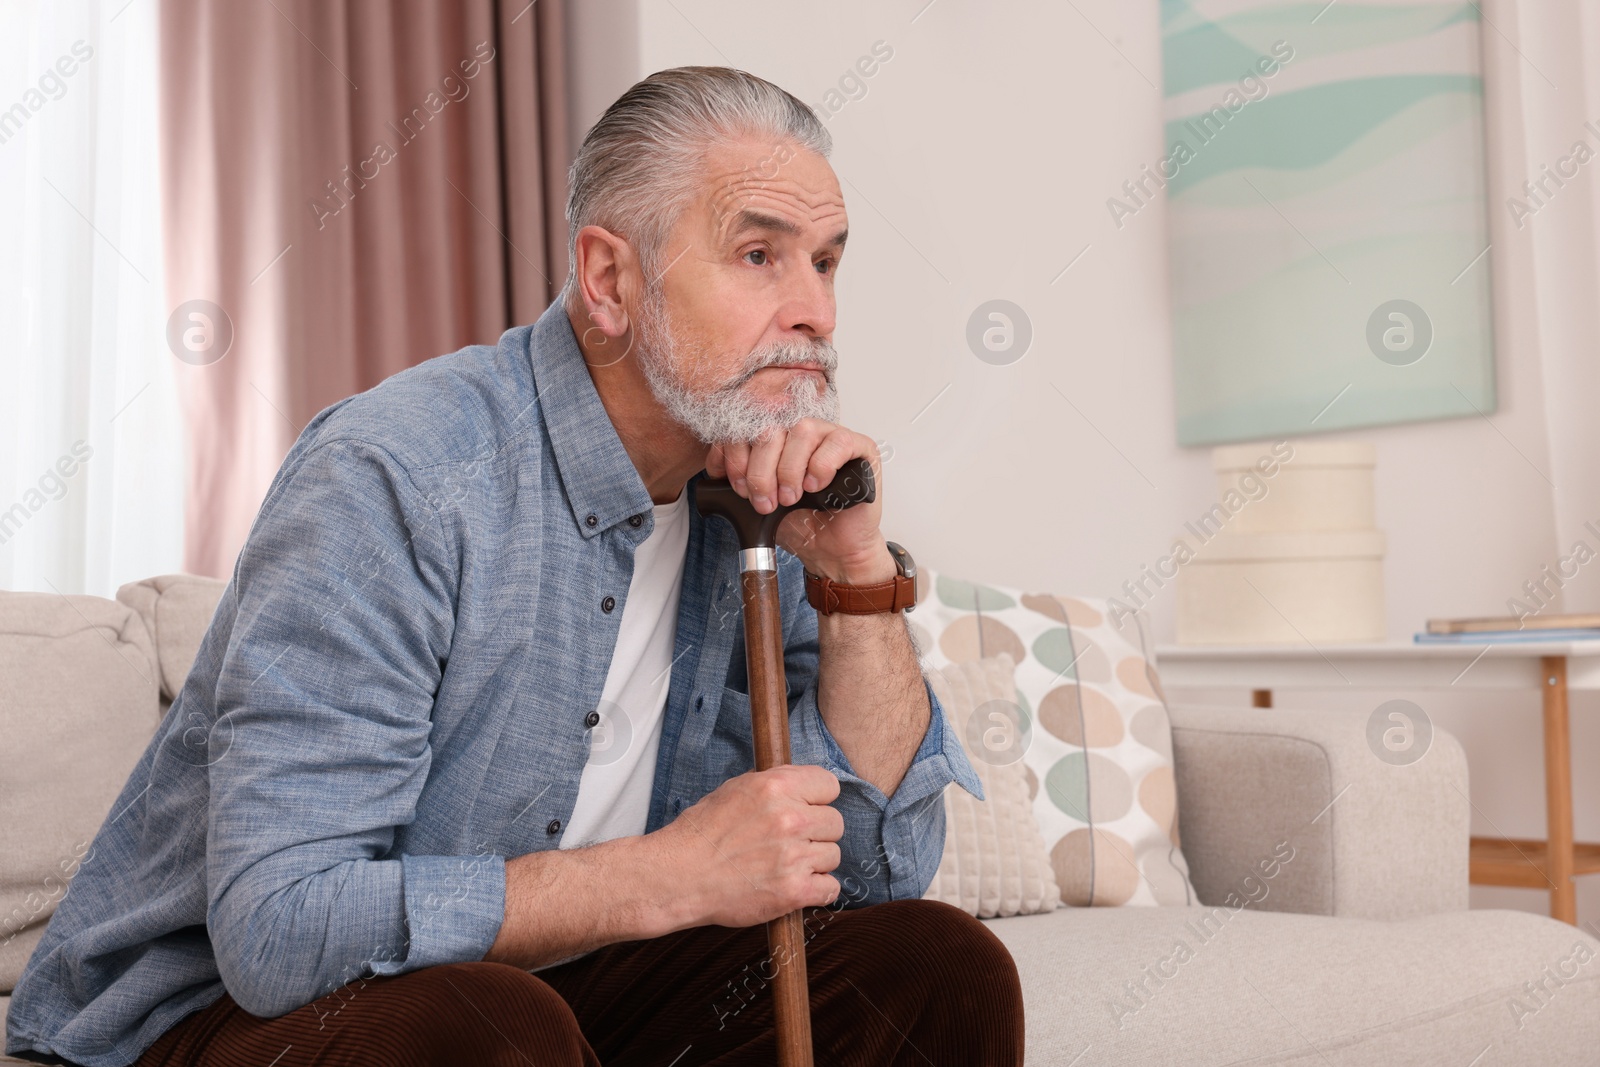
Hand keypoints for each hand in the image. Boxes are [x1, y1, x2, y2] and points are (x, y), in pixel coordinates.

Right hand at [658, 764, 844, 927]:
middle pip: (835, 822)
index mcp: (776, 786)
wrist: (678, 876)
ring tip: (785, 865)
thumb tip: (803, 786)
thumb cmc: (702, 834)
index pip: (829, 785)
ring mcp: (793, 856)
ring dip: (814, 862)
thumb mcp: (736, 790)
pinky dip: (817, 890)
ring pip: (833, 855)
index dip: (818, 799)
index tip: (806, 809)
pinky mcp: (794, 891)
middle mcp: (789, 818)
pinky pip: (830, 888)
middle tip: (791, 842)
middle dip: (816, 832)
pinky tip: (795, 886)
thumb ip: (774, 785)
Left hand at [705, 420, 894, 583]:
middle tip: (764, 502)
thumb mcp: (758, 500)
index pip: (746, 425)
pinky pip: (838, 441)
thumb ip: (739, 478)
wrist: (831, 550)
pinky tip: (815, 487)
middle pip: (771, 428)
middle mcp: (800, 430)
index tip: (737, 486)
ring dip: (789, 469)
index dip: (735, 454)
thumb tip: (716, 468)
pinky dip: (821, 465)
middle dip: (760, 470)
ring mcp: (830, 435)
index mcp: (775, 438)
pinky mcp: (860, 447)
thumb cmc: (798, 523)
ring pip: (802, 430)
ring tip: (790, 498)